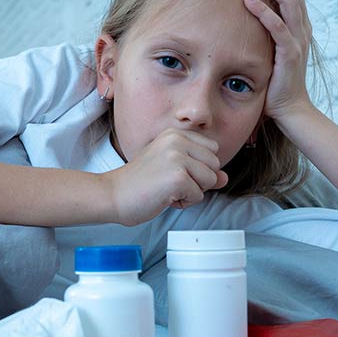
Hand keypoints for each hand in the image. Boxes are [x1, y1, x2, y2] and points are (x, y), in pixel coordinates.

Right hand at [102, 129, 228, 225]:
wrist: (113, 194)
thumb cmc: (138, 183)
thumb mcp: (172, 169)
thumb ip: (200, 170)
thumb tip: (224, 178)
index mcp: (175, 134)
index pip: (212, 150)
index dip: (198, 168)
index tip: (173, 172)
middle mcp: (177, 140)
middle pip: (214, 165)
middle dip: (197, 181)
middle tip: (168, 183)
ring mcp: (178, 158)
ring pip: (209, 181)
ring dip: (191, 192)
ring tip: (166, 189)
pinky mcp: (178, 177)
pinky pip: (198, 195)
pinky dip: (183, 203)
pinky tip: (163, 196)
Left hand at [244, 0, 314, 120]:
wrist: (290, 110)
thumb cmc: (277, 83)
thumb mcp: (272, 52)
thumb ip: (267, 35)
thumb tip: (246, 19)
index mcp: (299, 27)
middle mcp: (302, 29)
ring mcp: (298, 40)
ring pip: (289, 2)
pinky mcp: (290, 54)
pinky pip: (278, 27)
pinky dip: (264, 11)